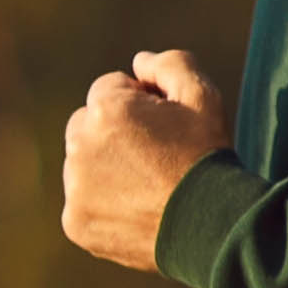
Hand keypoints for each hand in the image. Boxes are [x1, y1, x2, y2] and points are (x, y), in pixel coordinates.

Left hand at [57, 48, 231, 271]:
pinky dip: (103, 205)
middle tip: (154, 156)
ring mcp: (74, 187)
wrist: (212, 225)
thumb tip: (138, 61)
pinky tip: (136, 210)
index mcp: (105, 108)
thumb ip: (170, 64)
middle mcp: (79, 145)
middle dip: (113, 132)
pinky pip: (82, 202)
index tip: (164, 127)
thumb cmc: (207, 156)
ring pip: (82, 164)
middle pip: (87, 124)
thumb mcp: (202, 97)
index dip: (141, 104)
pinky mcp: (75, 221)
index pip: (109, 89)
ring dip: (105, 167)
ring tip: (147, 186)